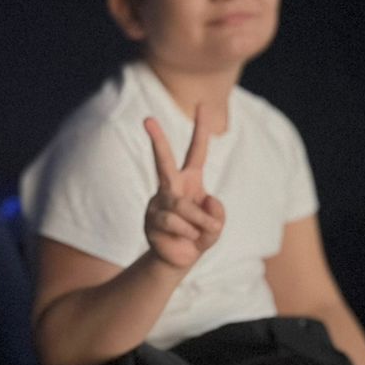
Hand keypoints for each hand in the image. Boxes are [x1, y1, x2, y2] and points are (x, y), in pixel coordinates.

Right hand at [143, 106, 225, 271]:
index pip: (197, 151)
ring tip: (200, 232)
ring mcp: (158, 202)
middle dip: (156, 139)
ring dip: (198, 220)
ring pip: (181, 205)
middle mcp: (171, 187)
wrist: (180, 259)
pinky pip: (174, 221)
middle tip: (147, 119)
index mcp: (190, 180)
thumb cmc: (199, 235)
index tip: (202, 105)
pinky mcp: (151, 220)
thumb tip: (202, 201)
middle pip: (163, 160)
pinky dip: (188, 231)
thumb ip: (217, 211)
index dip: (201, 129)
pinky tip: (187, 238)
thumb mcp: (217, 223)